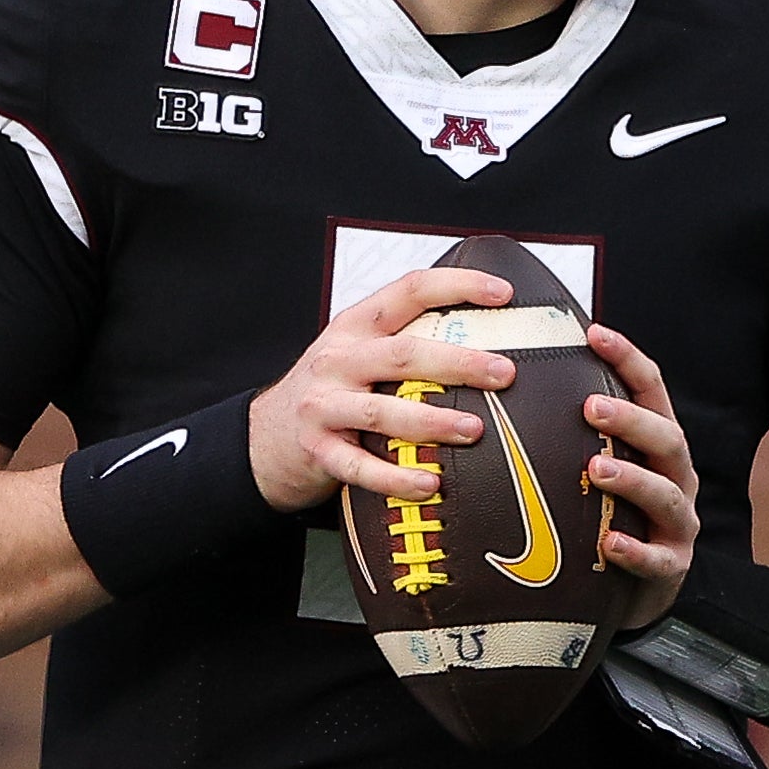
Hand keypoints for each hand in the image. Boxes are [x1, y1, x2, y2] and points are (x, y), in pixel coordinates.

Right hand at [248, 269, 518, 511]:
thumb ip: (405, 342)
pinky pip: (360, 467)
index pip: (409, 291)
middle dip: (458, 362)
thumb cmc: (331, 391)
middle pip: (403, 354)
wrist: (265, 436)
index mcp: (356, 326)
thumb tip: (487, 343)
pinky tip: (430, 483)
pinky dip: (396, 477)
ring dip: (433, 420)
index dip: (457, 285)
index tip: (501, 294)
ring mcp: (324, 404)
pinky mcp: (318, 450)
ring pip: (382, 410)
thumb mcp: (358, 352)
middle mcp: (338, 359)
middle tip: (503, 373)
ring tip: (473, 430)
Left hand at [582, 324, 700, 629]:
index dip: (627, 359)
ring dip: (632, 478)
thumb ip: (572, 434)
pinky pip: (658, 559)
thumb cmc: (608, 516)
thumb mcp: (596, 470)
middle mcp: (675, 477)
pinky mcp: (671, 566)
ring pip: (665, 493)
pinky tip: (611, 543)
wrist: (633, 593)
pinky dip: (636, 550)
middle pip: (667, 438)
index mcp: (657, 446)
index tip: (594, 332)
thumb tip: (505, 386)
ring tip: (596, 468)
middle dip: (631, 419)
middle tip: (590, 406)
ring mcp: (677, 522)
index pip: (651, 391)